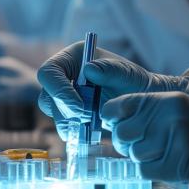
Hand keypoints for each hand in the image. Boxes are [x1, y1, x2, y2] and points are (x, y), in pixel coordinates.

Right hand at [35, 41, 188, 126]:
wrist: (140, 100)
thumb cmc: (135, 82)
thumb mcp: (127, 74)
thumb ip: (110, 70)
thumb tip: (89, 69)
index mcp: (73, 57)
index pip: (50, 72)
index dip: (59, 91)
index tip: (79, 108)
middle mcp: (65, 74)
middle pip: (48, 94)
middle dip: (66, 110)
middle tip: (88, 118)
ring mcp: (65, 93)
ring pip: (53, 111)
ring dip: (69, 122)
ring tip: (92, 124)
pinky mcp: (69, 110)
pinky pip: (62, 122)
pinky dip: (73, 130)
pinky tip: (89, 131)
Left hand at [100, 92, 188, 188]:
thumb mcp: (185, 107)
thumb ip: (152, 110)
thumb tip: (115, 121)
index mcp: (167, 99)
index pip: (119, 107)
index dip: (112, 117)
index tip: (115, 123)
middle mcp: (168, 117)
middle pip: (123, 133)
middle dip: (127, 141)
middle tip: (141, 143)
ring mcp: (173, 141)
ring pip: (134, 154)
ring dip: (144, 157)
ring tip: (164, 152)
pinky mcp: (178, 164)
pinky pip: (146, 171)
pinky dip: (152, 170)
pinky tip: (169, 163)